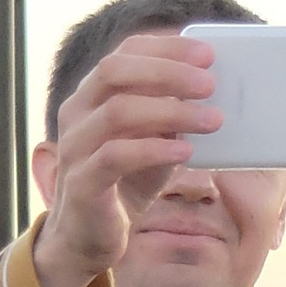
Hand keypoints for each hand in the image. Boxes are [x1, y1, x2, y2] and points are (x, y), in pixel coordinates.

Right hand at [31, 32, 222, 286]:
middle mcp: (76, 113)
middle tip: (211, 84)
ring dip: (171, 111)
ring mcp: (74, 147)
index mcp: (92, 94)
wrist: (87, 237)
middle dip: (168, 72)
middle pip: (115, 71)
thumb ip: (170, 116)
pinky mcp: (81, 182)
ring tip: (211, 120)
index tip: (207, 54)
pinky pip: (116, 156)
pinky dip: (155, 149)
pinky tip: (186, 151)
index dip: (167, 49)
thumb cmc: (123, 183)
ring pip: (118, 111)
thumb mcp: (152, 141)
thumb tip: (212, 94)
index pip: (125, 53)